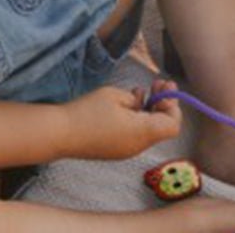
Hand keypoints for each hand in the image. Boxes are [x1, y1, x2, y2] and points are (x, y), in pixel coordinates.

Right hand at [62, 81, 181, 160]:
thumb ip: (136, 99)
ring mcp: (126, 150)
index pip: (173, 125)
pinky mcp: (115, 150)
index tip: (164, 88)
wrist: (61, 134)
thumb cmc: (88, 112)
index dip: (173, 105)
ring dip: (151, 109)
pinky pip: (136, 134)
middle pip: (163, 127)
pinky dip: (139, 118)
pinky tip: (130, 102)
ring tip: (144, 89)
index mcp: (142, 133)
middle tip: (160, 83)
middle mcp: (138, 146)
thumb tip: (142, 103)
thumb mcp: (116, 96)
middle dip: (164, 104)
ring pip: (149, 130)